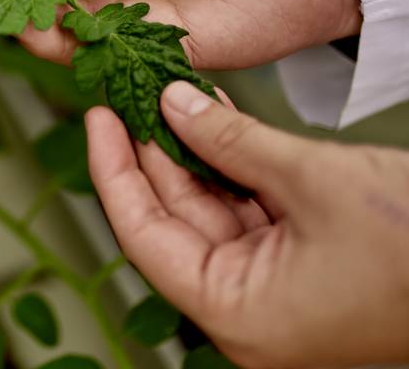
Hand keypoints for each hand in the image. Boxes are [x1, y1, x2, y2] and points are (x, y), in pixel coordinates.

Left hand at [88, 82, 408, 367]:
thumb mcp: (311, 178)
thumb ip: (230, 142)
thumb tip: (171, 104)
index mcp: (237, 315)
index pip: (142, 235)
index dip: (113, 171)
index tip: (97, 118)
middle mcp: (246, 311)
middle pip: (173, 220)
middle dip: (153, 152)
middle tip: (129, 92)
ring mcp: (273, 290)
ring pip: (210, 211)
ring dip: (193, 153)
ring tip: (169, 92)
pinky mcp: (299, 267)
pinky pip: (247, 211)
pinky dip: (231, 167)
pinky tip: (213, 119)